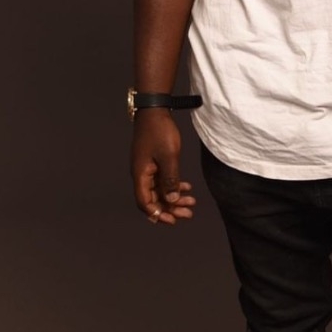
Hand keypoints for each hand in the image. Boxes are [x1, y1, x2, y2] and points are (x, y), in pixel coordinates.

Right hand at [130, 108, 196, 225]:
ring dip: (174, 198)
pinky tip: (187, 187)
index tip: (173, 220)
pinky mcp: (154, 163)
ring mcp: (148, 168)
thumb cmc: (159, 131)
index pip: (144, 203)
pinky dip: (174, 185)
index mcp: (140, 175)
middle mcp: (142, 174)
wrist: (155, 111)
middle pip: (153, 199)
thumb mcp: (168, 156)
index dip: (158, 214)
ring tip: (191, 202)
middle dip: (170, 208)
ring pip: (160, 190)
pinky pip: (163, 180)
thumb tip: (171, 200)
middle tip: (187, 214)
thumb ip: (170, 179)